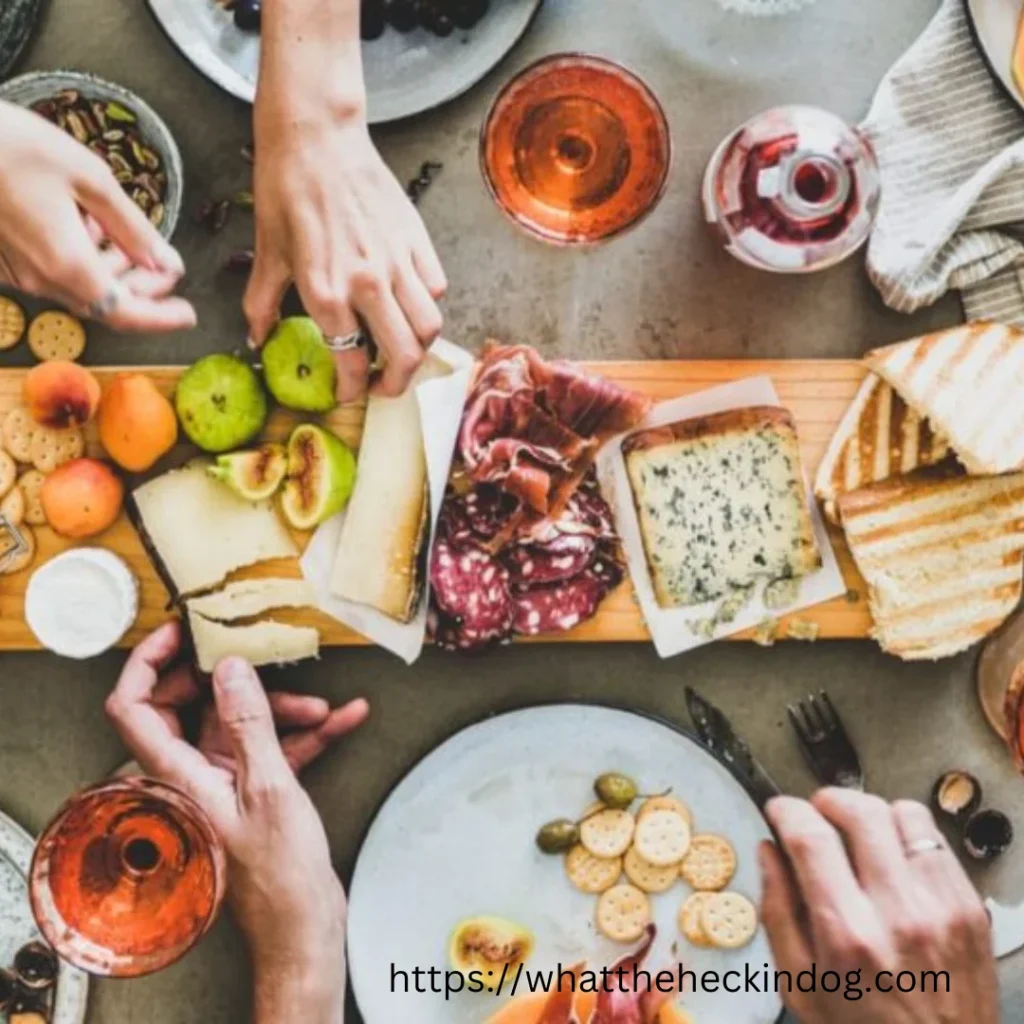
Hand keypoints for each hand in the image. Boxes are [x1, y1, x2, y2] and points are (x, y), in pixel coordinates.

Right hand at [0, 101, 194, 331]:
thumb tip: (165, 261)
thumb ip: (132, 226)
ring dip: (113, 273)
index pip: (127, 313)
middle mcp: (42, 278)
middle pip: (106, 303)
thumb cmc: (11, 144)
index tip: (189, 313)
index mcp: (68, 264)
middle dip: (142, 290)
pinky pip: (52, 272)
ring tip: (133, 244)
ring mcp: (17, 272)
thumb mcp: (88, 177)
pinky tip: (90, 227)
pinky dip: (82, 260)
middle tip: (166, 268)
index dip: (162, 317)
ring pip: (79, 288)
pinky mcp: (2, 260)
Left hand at [105, 621, 368, 1014]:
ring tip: (325, 707)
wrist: (302, 926)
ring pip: (241, 723)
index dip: (148, 661)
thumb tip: (228, 666)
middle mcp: (191, 774)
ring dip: (284, 708)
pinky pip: (273, 747)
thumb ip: (248, 722)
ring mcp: (222, 781)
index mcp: (177, 774)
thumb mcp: (270, 787)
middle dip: (235, 680)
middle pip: (191, 704)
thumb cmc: (278, 874)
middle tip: (259, 653)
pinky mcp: (252, 791)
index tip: (182, 629)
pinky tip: (344, 719)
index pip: (134, 705)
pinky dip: (306, 733)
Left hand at [246, 23, 445, 400]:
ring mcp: (397, 262)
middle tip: (383, 385)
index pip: (353, 362)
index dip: (353, 388)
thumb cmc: (286, 190)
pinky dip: (426, 304)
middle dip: (396, 383)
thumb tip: (255, 338)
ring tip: (401, 350)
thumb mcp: (267, 253)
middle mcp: (368, 284)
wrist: (315, 138)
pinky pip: (435, 287)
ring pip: (429, 327)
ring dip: (418, 348)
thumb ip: (261, 304)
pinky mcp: (416, 240)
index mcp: (327, 293)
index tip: (349, 391)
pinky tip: (407, 302)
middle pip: (406, 356)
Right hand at [760, 790, 998, 1023]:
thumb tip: (768, 850)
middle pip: (860, 812)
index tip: (778, 811)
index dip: (786, 810)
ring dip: (872, 814)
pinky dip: (908, 835)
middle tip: (815, 814)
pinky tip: (893, 858)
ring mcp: (942, 906)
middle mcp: (898, 912)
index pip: (811, 837)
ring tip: (858, 834)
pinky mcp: (970, 907)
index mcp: (847, 934)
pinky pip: (937, 841)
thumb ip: (777, 912)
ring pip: (904, 814)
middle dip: (827, 800)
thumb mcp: (799, 986)